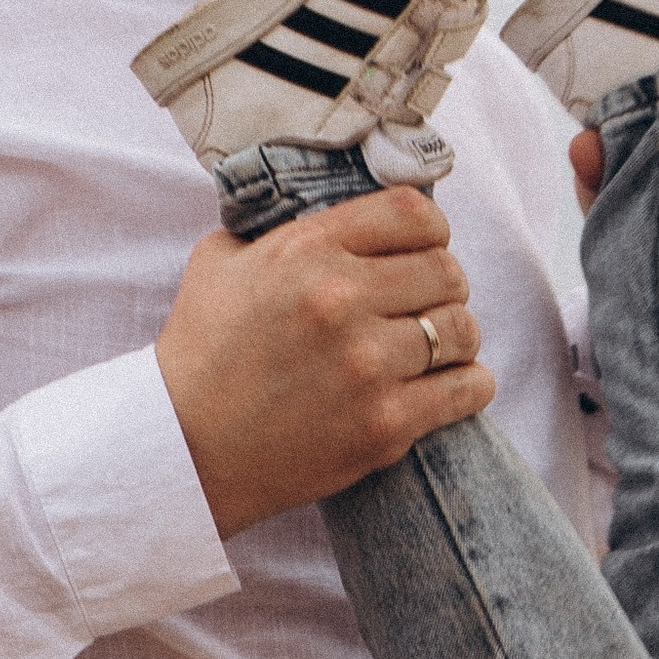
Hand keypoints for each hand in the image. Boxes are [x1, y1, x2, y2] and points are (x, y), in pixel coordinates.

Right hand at [153, 190, 488, 538]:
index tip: (425, 248)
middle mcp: (341, 300)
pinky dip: (470, 383)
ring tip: (437, 347)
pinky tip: (451, 384)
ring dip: (458, 336)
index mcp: (306, 250)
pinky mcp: (386, 423)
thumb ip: (280, 229)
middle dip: (445, 286)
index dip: (431, 230)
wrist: (188, 445)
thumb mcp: (222, 260)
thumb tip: (336, 217)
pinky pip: (468, 388)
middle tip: (427, 304)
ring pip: (463, 329)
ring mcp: (367, 364)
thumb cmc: (202, 351)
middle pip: (447, 271)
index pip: (412, 213)